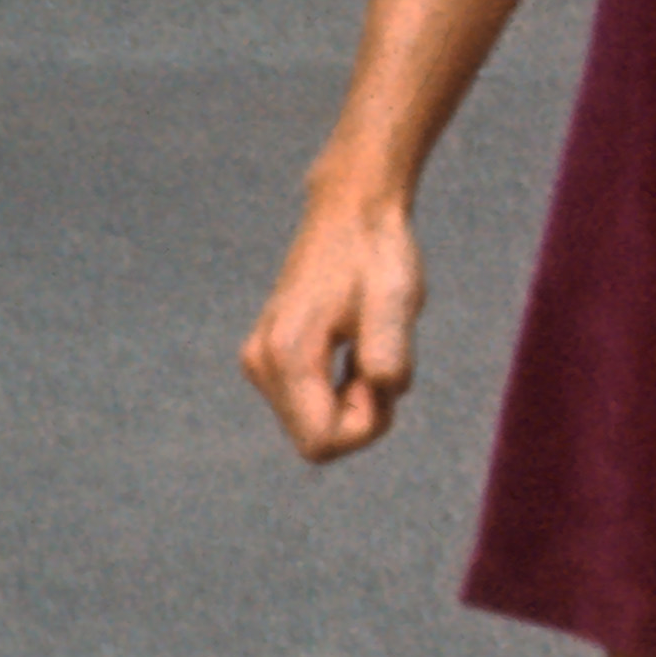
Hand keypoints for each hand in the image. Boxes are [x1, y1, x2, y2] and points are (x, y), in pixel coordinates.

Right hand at [241, 182, 424, 460]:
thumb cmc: (377, 255)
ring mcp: (259, 362)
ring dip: (353, 400)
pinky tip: (353, 347)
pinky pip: (311, 405)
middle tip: (379, 358)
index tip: (384, 377)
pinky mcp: (269, 358)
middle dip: (360, 415)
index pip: (322, 443)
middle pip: (317, 440)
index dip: (367, 426)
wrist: (352, 212)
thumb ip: (388, 353)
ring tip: (367, 345)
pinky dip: (342, 389)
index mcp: (286, 354)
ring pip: (315, 425)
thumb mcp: (396, 302)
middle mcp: (261, 363)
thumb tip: (383, 392)